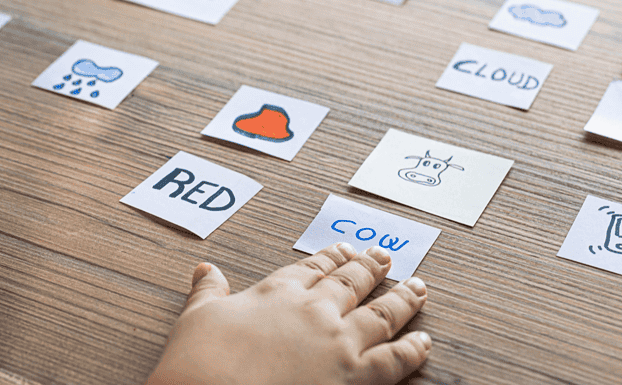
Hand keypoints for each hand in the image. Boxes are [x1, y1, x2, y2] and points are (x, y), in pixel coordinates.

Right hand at [146, 244, 430, 384]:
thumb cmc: (200, 362)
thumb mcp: (197, 318)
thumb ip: (208, 292)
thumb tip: (206, 269)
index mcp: (277, 292)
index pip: (312, 268)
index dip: (330, 257)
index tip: (343, 249)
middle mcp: (313, 310)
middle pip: (351, 282)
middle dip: (371, 268)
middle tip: (386, 257)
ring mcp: (338, 342)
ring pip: (382, 313)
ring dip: (403, 298)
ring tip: (419, 286)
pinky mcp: (353, 377)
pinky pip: (394, 360)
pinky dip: (413, 350)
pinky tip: (424, 341)